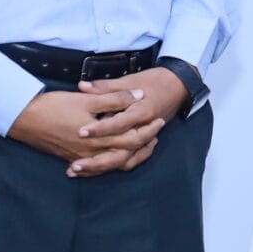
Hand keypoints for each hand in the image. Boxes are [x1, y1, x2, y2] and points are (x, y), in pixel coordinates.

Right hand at [8, 84, 164, 176]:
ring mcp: (82, 158)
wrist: (23, 119)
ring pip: (113, 164)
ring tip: (141, 145)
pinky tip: (115, 158)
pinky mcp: (72, 159)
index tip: (159, 120)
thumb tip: (139, 96)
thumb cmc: (54, 107)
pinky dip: (110, 163)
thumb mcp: (87, 99)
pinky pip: (97, 167)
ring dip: (130, 155)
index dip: (149, 130)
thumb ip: (115, 99)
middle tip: (156, 133)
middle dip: (144, 144)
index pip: (133, 139)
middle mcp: (93, 153)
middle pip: (126, 154)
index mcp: (99, 138)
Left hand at [67, 66, 189, 175]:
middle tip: (75, 165)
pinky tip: (92, 170)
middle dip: (97, 161)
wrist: (177, 88)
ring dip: (102, 168)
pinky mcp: (142, 144)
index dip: (100, 129)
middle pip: (122, 152)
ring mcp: (144, 139)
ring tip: (77, 170)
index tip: (81, 132)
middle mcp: (143, 130)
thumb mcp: (129, 81)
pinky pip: (128, 160)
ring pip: (125, 161)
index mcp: (141, 112)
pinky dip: (111, 166)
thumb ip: (105, 87)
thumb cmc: (154, 82)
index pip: (119, 124)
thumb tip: (82, 86)